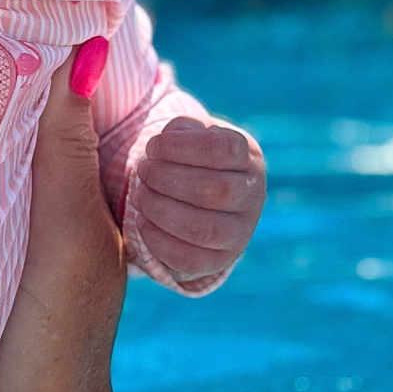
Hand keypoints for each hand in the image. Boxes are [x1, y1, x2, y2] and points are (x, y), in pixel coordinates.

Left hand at [128, 117, 264, 287]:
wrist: (205, 194)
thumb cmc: (192, 156)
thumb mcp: (189, 134)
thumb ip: (177, 131)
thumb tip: (160, 145)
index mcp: (248, 157)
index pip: (224, 150)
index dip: (182, 147)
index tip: (152, 147)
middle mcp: (252, 196)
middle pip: (216, 191)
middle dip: (167, 179)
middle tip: (143, 170)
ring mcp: (241, 232)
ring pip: (205, 230)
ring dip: (162, 211)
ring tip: (140, 196)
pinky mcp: (220, 259)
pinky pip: (192, 260)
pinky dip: (160, 242)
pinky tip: (143, 222)